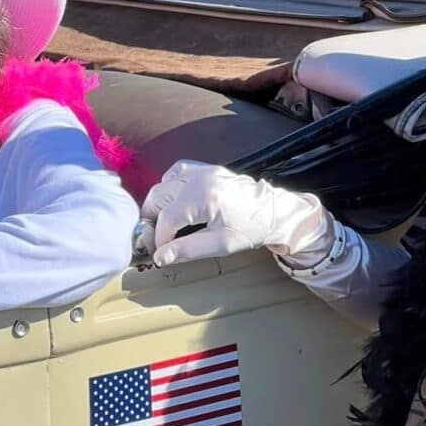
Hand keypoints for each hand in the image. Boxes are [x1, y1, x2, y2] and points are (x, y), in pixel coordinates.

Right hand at [140, 160, 336, 266]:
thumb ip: (187, 250)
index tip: (162, 252)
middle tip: (158, 238)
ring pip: (164, 183)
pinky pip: (177, 172)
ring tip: (165, 223)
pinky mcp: (206, 168)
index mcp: (202, 198)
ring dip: (159, 203)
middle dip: (153, 219)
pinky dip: (170, 186)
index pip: (166, 219)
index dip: (159, 238)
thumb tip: (159, 257)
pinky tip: (175, 201)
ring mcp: (202, 170)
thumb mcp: (219, 245)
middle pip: (158, 197)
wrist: (272, 211)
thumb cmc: (249, 230)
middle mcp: (198, 179)